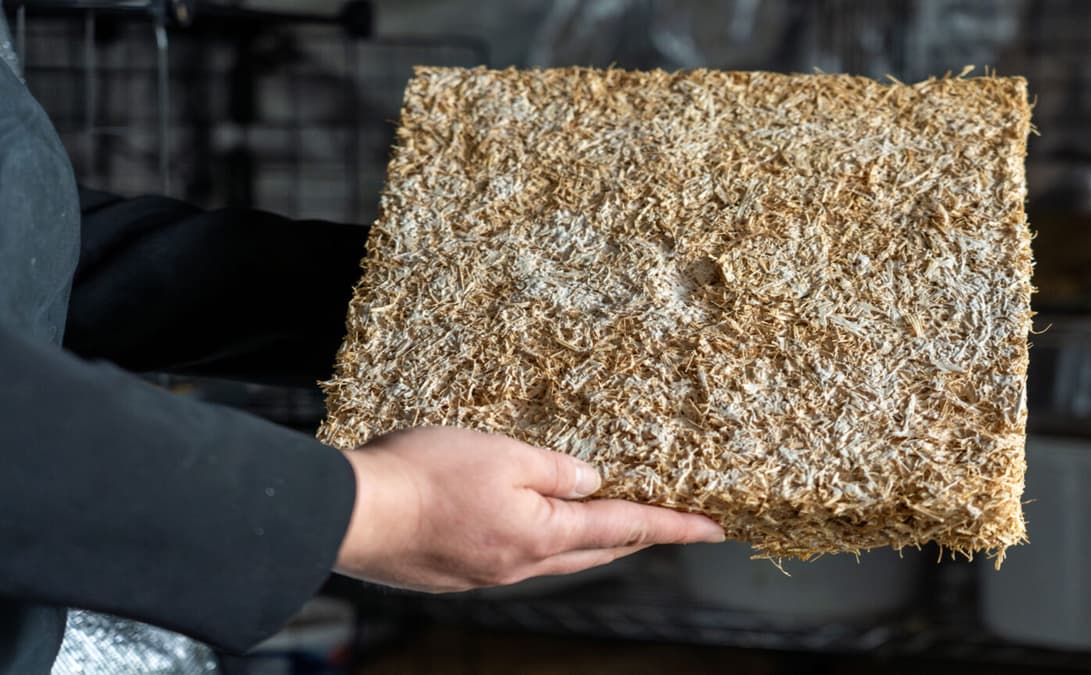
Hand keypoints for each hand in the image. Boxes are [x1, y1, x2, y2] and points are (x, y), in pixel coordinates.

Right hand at [333, 426, 724, 591]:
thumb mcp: (504, 454)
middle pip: (596, 552)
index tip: (717, 527)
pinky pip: (516, 557)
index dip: (675, 525)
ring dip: (590, 541)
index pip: (625, 528)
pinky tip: (530, 526)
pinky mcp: (456, 572)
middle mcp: (520, 564)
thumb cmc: (425, 475)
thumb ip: (555, 471)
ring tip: (609, 522)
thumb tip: (591, 484)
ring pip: (557, 558)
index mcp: (540, 534)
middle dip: (637, 537)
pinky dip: (542, 541)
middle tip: (670, 522)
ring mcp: (487, 573)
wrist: (351, 513)